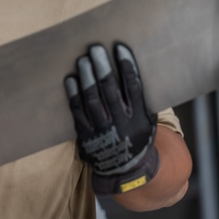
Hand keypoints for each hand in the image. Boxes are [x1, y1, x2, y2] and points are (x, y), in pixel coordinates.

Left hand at [64, 43, 159, 194]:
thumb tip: (136, 70)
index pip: (133, 86)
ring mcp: (102, 130)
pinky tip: (70, 79)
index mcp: (139, 117)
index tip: (119, 47)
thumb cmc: (136, 139)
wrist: (125, 171)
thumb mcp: (148, 122)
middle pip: (110, 90)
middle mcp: (121, 123)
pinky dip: (73, 95)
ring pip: (93, 99)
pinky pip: (78, 112)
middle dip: (102, 67)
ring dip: (86, 78)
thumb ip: (143, 100)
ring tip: (83, 59)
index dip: (127, 65)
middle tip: (95, 48)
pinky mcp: (86, 135)